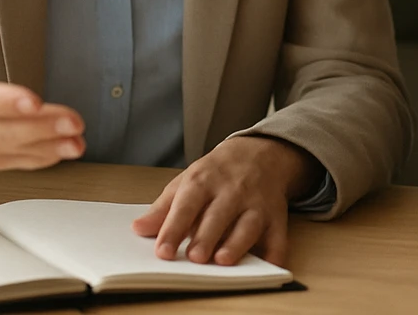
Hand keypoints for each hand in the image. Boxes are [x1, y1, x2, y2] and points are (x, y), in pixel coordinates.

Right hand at [0, 0, 85, 175]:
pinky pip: (18, 161)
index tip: (33, 99)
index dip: (7, 101)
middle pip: (6, 129)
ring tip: (78, 140)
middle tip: (75, 121)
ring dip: (49, 146)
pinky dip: (43, 159)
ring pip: (15, 149)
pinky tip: (68, 150)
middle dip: (42, 127)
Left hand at [132, 136, 321, 266]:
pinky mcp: (276, 215)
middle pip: (219, 214)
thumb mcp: (187, 181)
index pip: (186, 205)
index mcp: (204, 181)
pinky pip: (278, 235)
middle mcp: (231, 190)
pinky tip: (269, 265)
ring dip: (237, 242)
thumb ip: (163, 208)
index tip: (163, 250)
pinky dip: (276, 251)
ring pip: (248, 223)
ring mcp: (256, 202)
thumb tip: (139, 229)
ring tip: (223, 259)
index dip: (174, 228)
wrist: (260, 153)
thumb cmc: (217, 173)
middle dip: (207, 236)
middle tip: (195, 257)